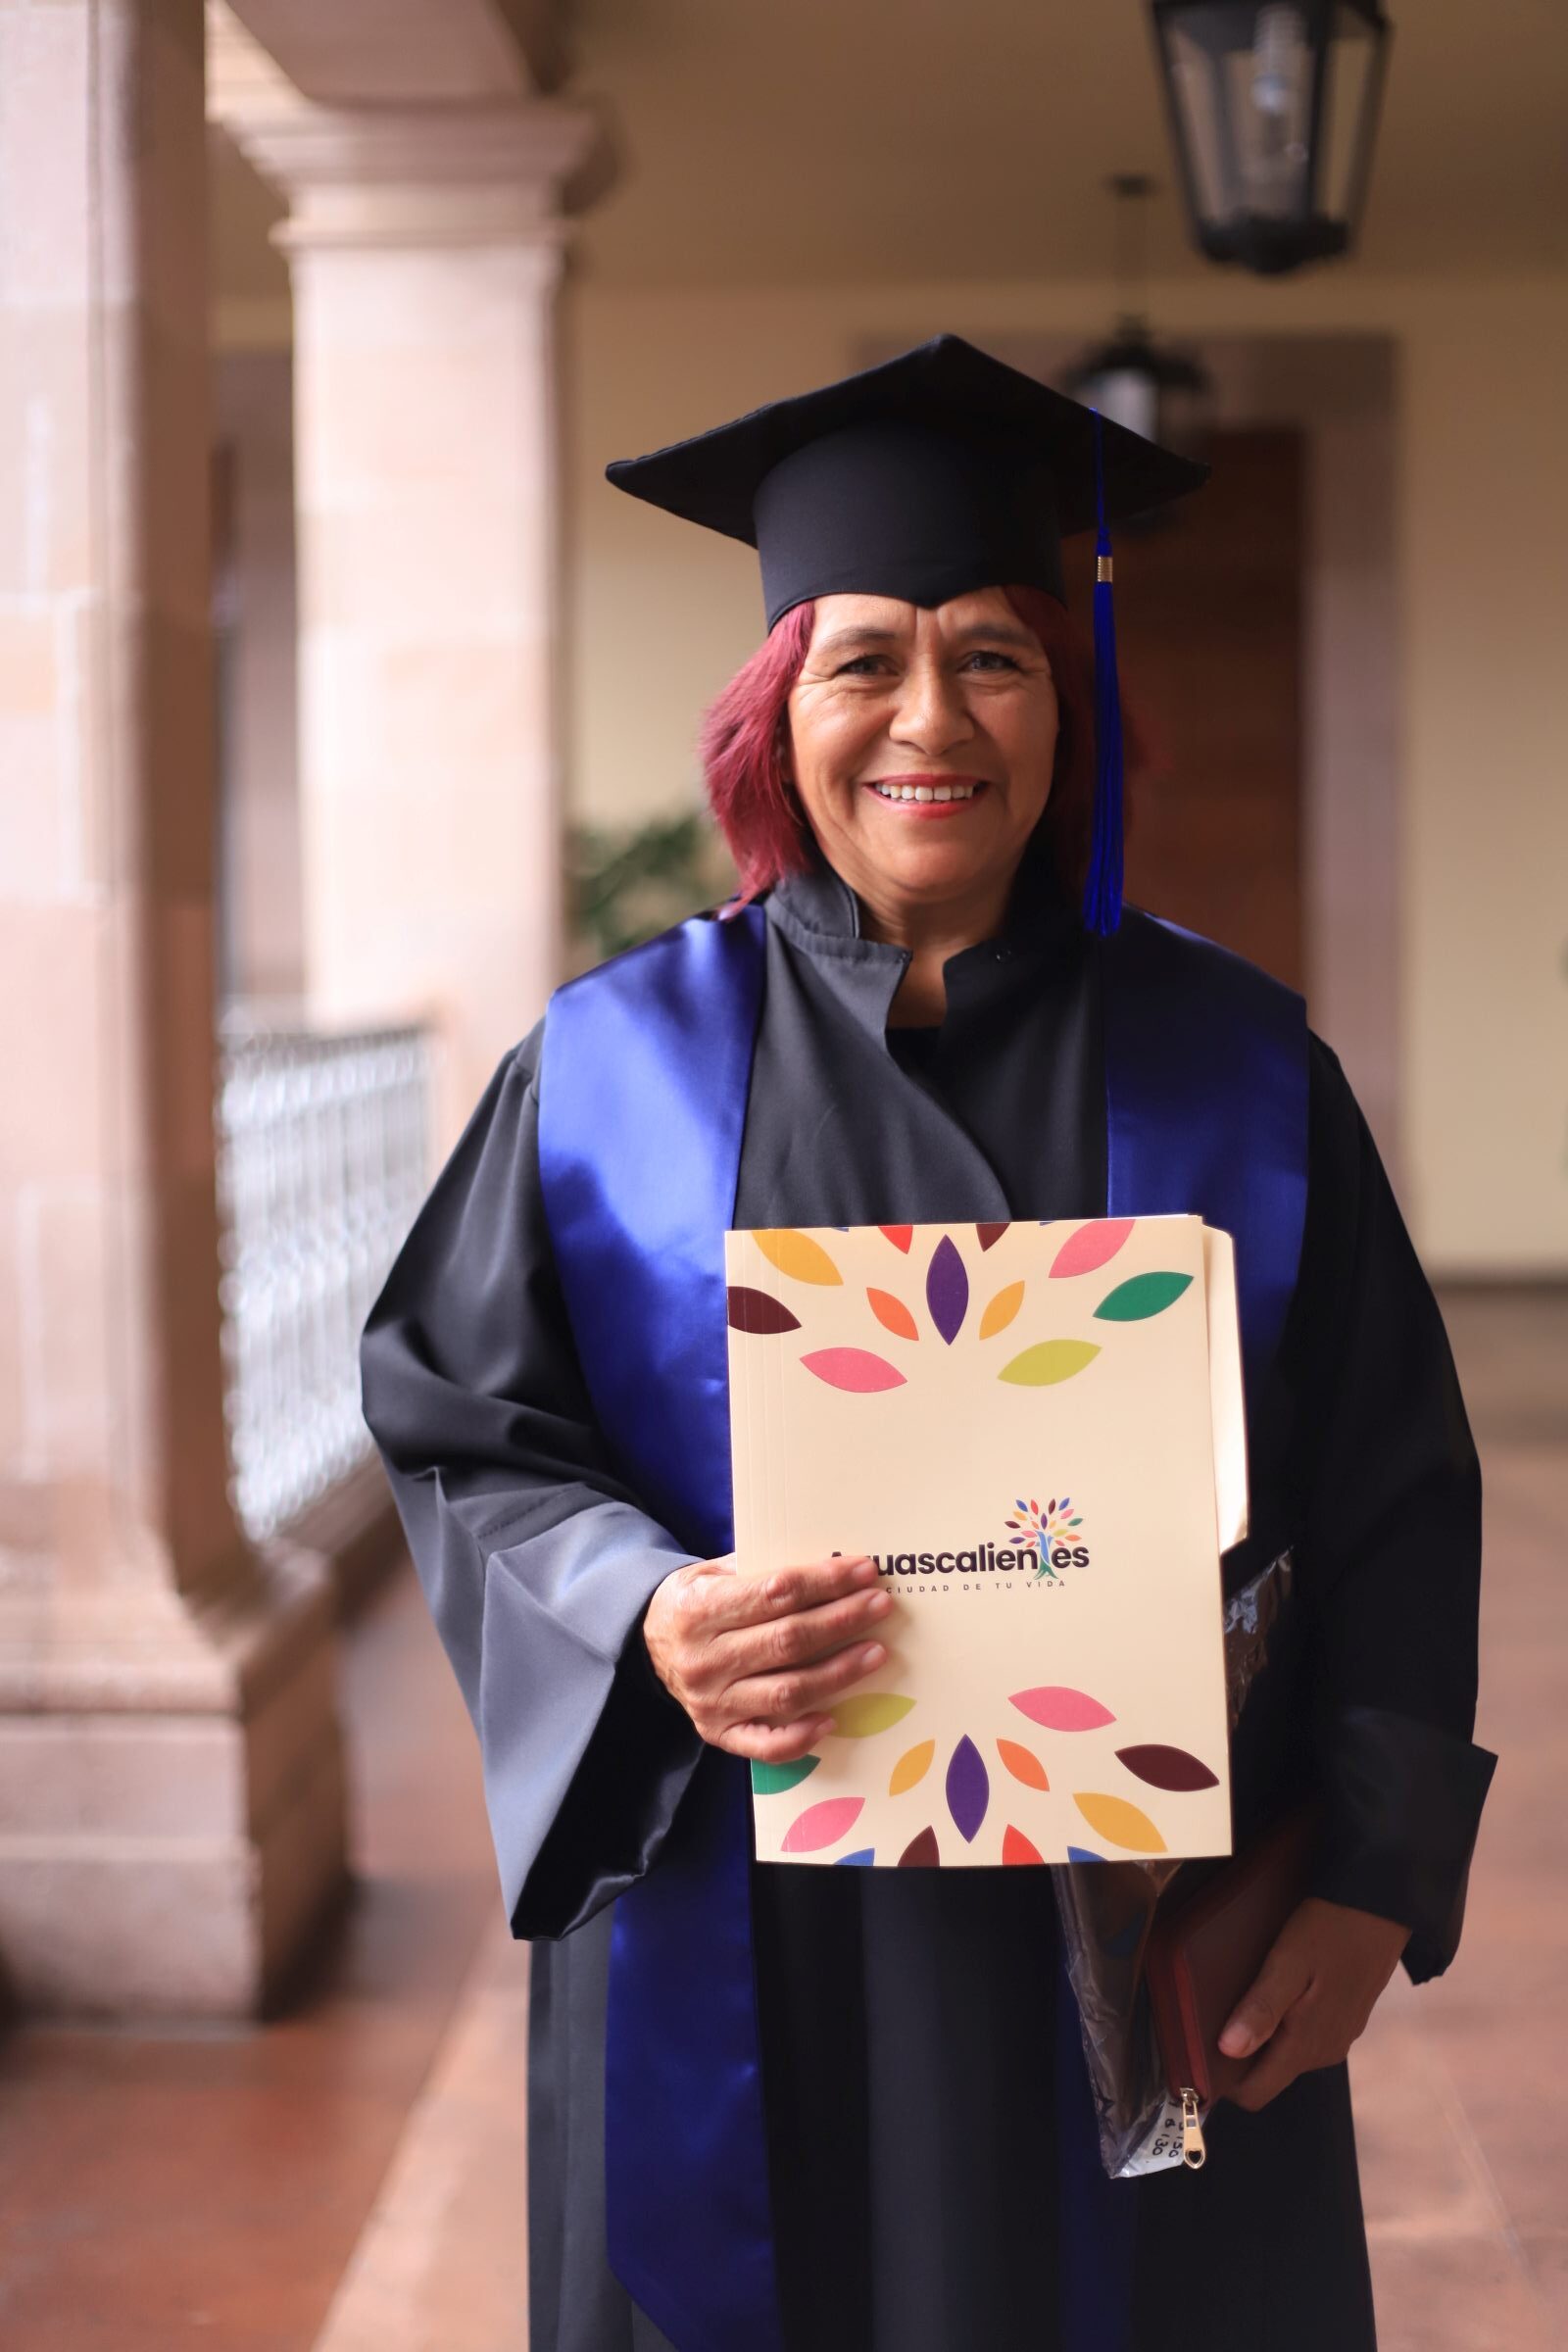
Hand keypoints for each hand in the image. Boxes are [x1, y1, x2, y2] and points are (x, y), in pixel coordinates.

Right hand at [643, 1552, 891, 1762]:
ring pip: (788, 1691)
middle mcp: (704, 1659)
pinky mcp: (719, 1734)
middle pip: (788, 1641)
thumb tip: (831, 1565)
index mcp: (700, 1609)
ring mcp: (711, 1702)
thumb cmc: (695, 1601)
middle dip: (842, 1620)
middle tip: (880, 1605)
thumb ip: (760, 1569)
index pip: (775, 1593)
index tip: (864, 1572)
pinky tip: (835, 1717)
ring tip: (876, 1652)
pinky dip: (803, 1736)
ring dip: (839, 1672)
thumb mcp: (712, 1572)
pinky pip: (768, 1745)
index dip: (825, 1581)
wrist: (646, 1643)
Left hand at [1218, 1895, 1410, 2111]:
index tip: (1202, 2053)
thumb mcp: (1288, 1963)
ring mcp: (1337, 2038)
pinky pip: (1305, 2036)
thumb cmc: (1330, 1930)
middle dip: (1240, 2055)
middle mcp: (1323, 2052)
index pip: (1255, 2092)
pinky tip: (1278, 1989)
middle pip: (1269, 2074)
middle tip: (1218, 2013)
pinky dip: (1285, 2022)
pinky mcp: (1344, 2021)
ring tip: (1246, 1996)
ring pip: (1286, 2055)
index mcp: (1306, 2045)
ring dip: (1263, 2035)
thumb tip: (1228, 2050)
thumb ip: (1261, 2009)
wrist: (1381, 1909)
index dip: (1224, 2082)